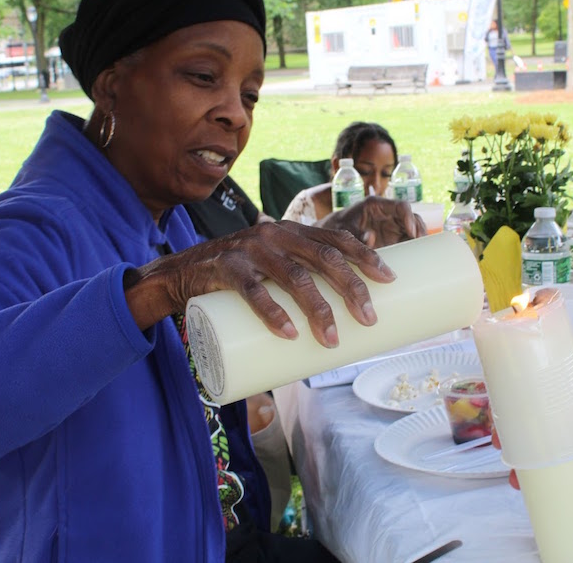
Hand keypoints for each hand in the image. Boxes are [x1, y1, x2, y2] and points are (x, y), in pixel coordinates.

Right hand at [123, 220, 396, 346]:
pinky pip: (253, 292)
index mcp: (293, 232)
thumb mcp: (273, 268)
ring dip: (318, 310)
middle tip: (370, 318)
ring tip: (333, 340)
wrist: (182, 272)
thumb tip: (345, 316)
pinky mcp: (226, 269)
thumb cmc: (240, 277)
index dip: (366, 257)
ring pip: (294, 278)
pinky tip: (288, 333)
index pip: (337, 239)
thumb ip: (301, 279)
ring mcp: (251, 249)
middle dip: (352, 288)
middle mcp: (276, 235)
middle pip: (324, 258)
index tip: (390, 279)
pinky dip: (272, 313)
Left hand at [315, 196, 426, 248]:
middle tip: (422, 245)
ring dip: (419, 239)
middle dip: (419, 229)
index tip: (412, 232)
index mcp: (376, 205)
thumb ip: (356, 234)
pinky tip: (417, 258)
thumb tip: (370, 238)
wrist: (328, 238)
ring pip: (412, 229)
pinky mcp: (391, 240)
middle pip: (411, 217)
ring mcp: (391, 227)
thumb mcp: (343, 231)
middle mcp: (387, 214)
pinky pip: (407, 242)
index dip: (409, 217)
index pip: (400, 206)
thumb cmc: (334, 228)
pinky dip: (413, 248)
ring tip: (422, 252)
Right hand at [493, 355, 572, 489]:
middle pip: (536, 421)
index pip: (533, 391)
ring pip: (552, 443)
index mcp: (570, 383)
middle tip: (503, 455)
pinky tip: (549, 485)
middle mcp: (570, 405)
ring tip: (518, 480)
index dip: (511, 406)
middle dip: (517, 438)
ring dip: (535, 459)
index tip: (498, 423)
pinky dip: (561, 471)